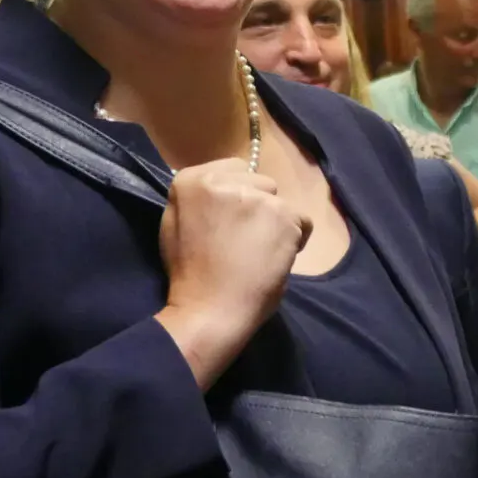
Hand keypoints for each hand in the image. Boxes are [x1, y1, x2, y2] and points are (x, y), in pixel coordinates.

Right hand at [154, 158, 310, 388]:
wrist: (211, 308)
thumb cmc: (191, 275)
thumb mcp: (175, 226)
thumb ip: (196, 200)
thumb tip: (218, 189)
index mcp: (191, 180)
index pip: (234, 169)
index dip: (239, 196)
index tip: (231, 221)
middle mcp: (223, 180)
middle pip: (260, 182)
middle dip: (257, 206)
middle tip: (244, 241)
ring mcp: (256, 196)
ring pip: (281, 203)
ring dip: (277, 223)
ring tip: (259, 253)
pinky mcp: (283, 215)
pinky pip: (302, 220)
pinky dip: (297, 239)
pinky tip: (276, 258)